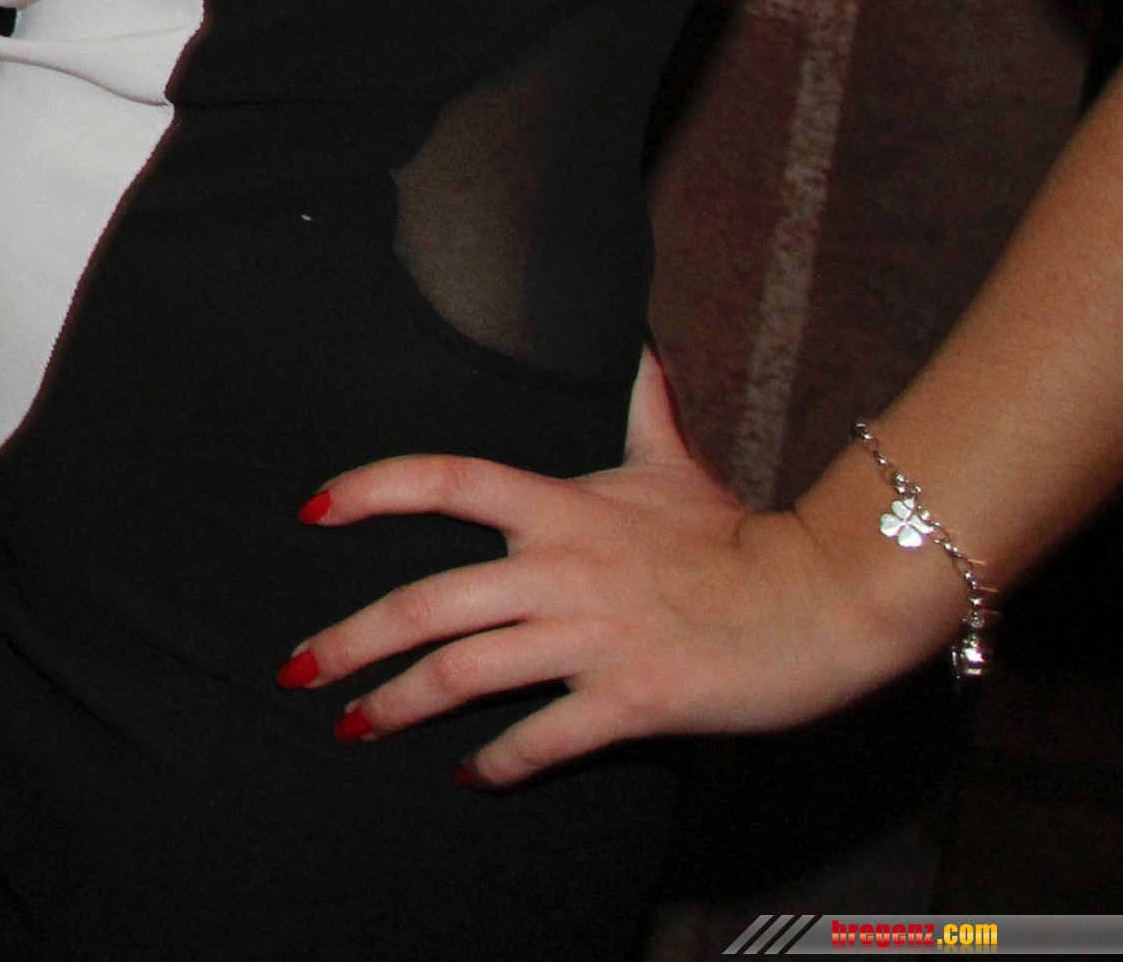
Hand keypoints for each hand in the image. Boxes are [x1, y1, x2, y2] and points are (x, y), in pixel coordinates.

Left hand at [287, 351, 951, 785]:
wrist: (825, 599)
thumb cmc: (742, 535)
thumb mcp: (676, 465)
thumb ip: (643, 409)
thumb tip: (639, 348)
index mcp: (561, 507)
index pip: (445, 480)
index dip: (372, 490)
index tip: (310, 511)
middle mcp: (561, 569)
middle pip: (428, 603)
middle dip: (352, 642)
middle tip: (297, 669)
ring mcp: (592, 637)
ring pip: (467, 673)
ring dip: (400, 706)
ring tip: (354, 726)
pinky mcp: (631, 700)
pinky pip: (543, 736)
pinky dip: (499, 760)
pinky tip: (469, 774)